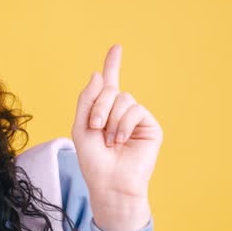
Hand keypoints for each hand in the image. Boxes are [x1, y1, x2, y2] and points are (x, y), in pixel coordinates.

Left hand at [71, 44, 161, 230]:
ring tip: (109, 141)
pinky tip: (121, 140)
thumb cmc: (94, 161)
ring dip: (111, 119)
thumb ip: (87, 100)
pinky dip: (124, 124)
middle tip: (94, 126)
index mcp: (104, 111)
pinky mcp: (150, 126)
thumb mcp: (81, 127)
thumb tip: (99, 74)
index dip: (113, 64)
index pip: (109, 83)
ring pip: (123, 99)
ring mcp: (137, 119)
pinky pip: (136, 110)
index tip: (117, 47)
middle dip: (99, 106)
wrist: (110, 183)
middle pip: (111, 89)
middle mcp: (121, 112)